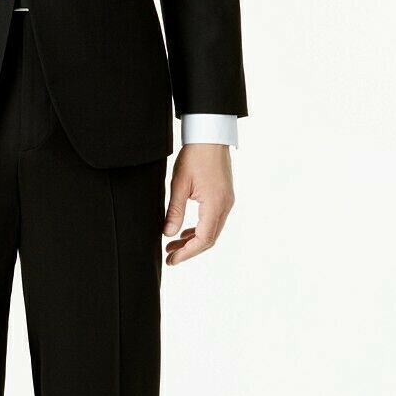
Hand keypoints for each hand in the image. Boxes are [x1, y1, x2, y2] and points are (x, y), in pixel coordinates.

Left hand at [163, 144, 233, 264]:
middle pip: (209, 239)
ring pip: (212, 230)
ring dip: (193, 241)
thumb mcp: (179, 184)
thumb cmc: (194, 156)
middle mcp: (225, 205)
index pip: (203, 239)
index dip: (187, 253)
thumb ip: (174, 212)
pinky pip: (214, 220)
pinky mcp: (224, 196)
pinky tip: (185, 231)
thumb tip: (168, 234)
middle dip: (189, 250)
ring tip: (173, 246)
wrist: (210, 135)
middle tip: (170, 257)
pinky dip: (200, 229)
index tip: (172, 259)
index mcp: (215, 204)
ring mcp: (227, 201)